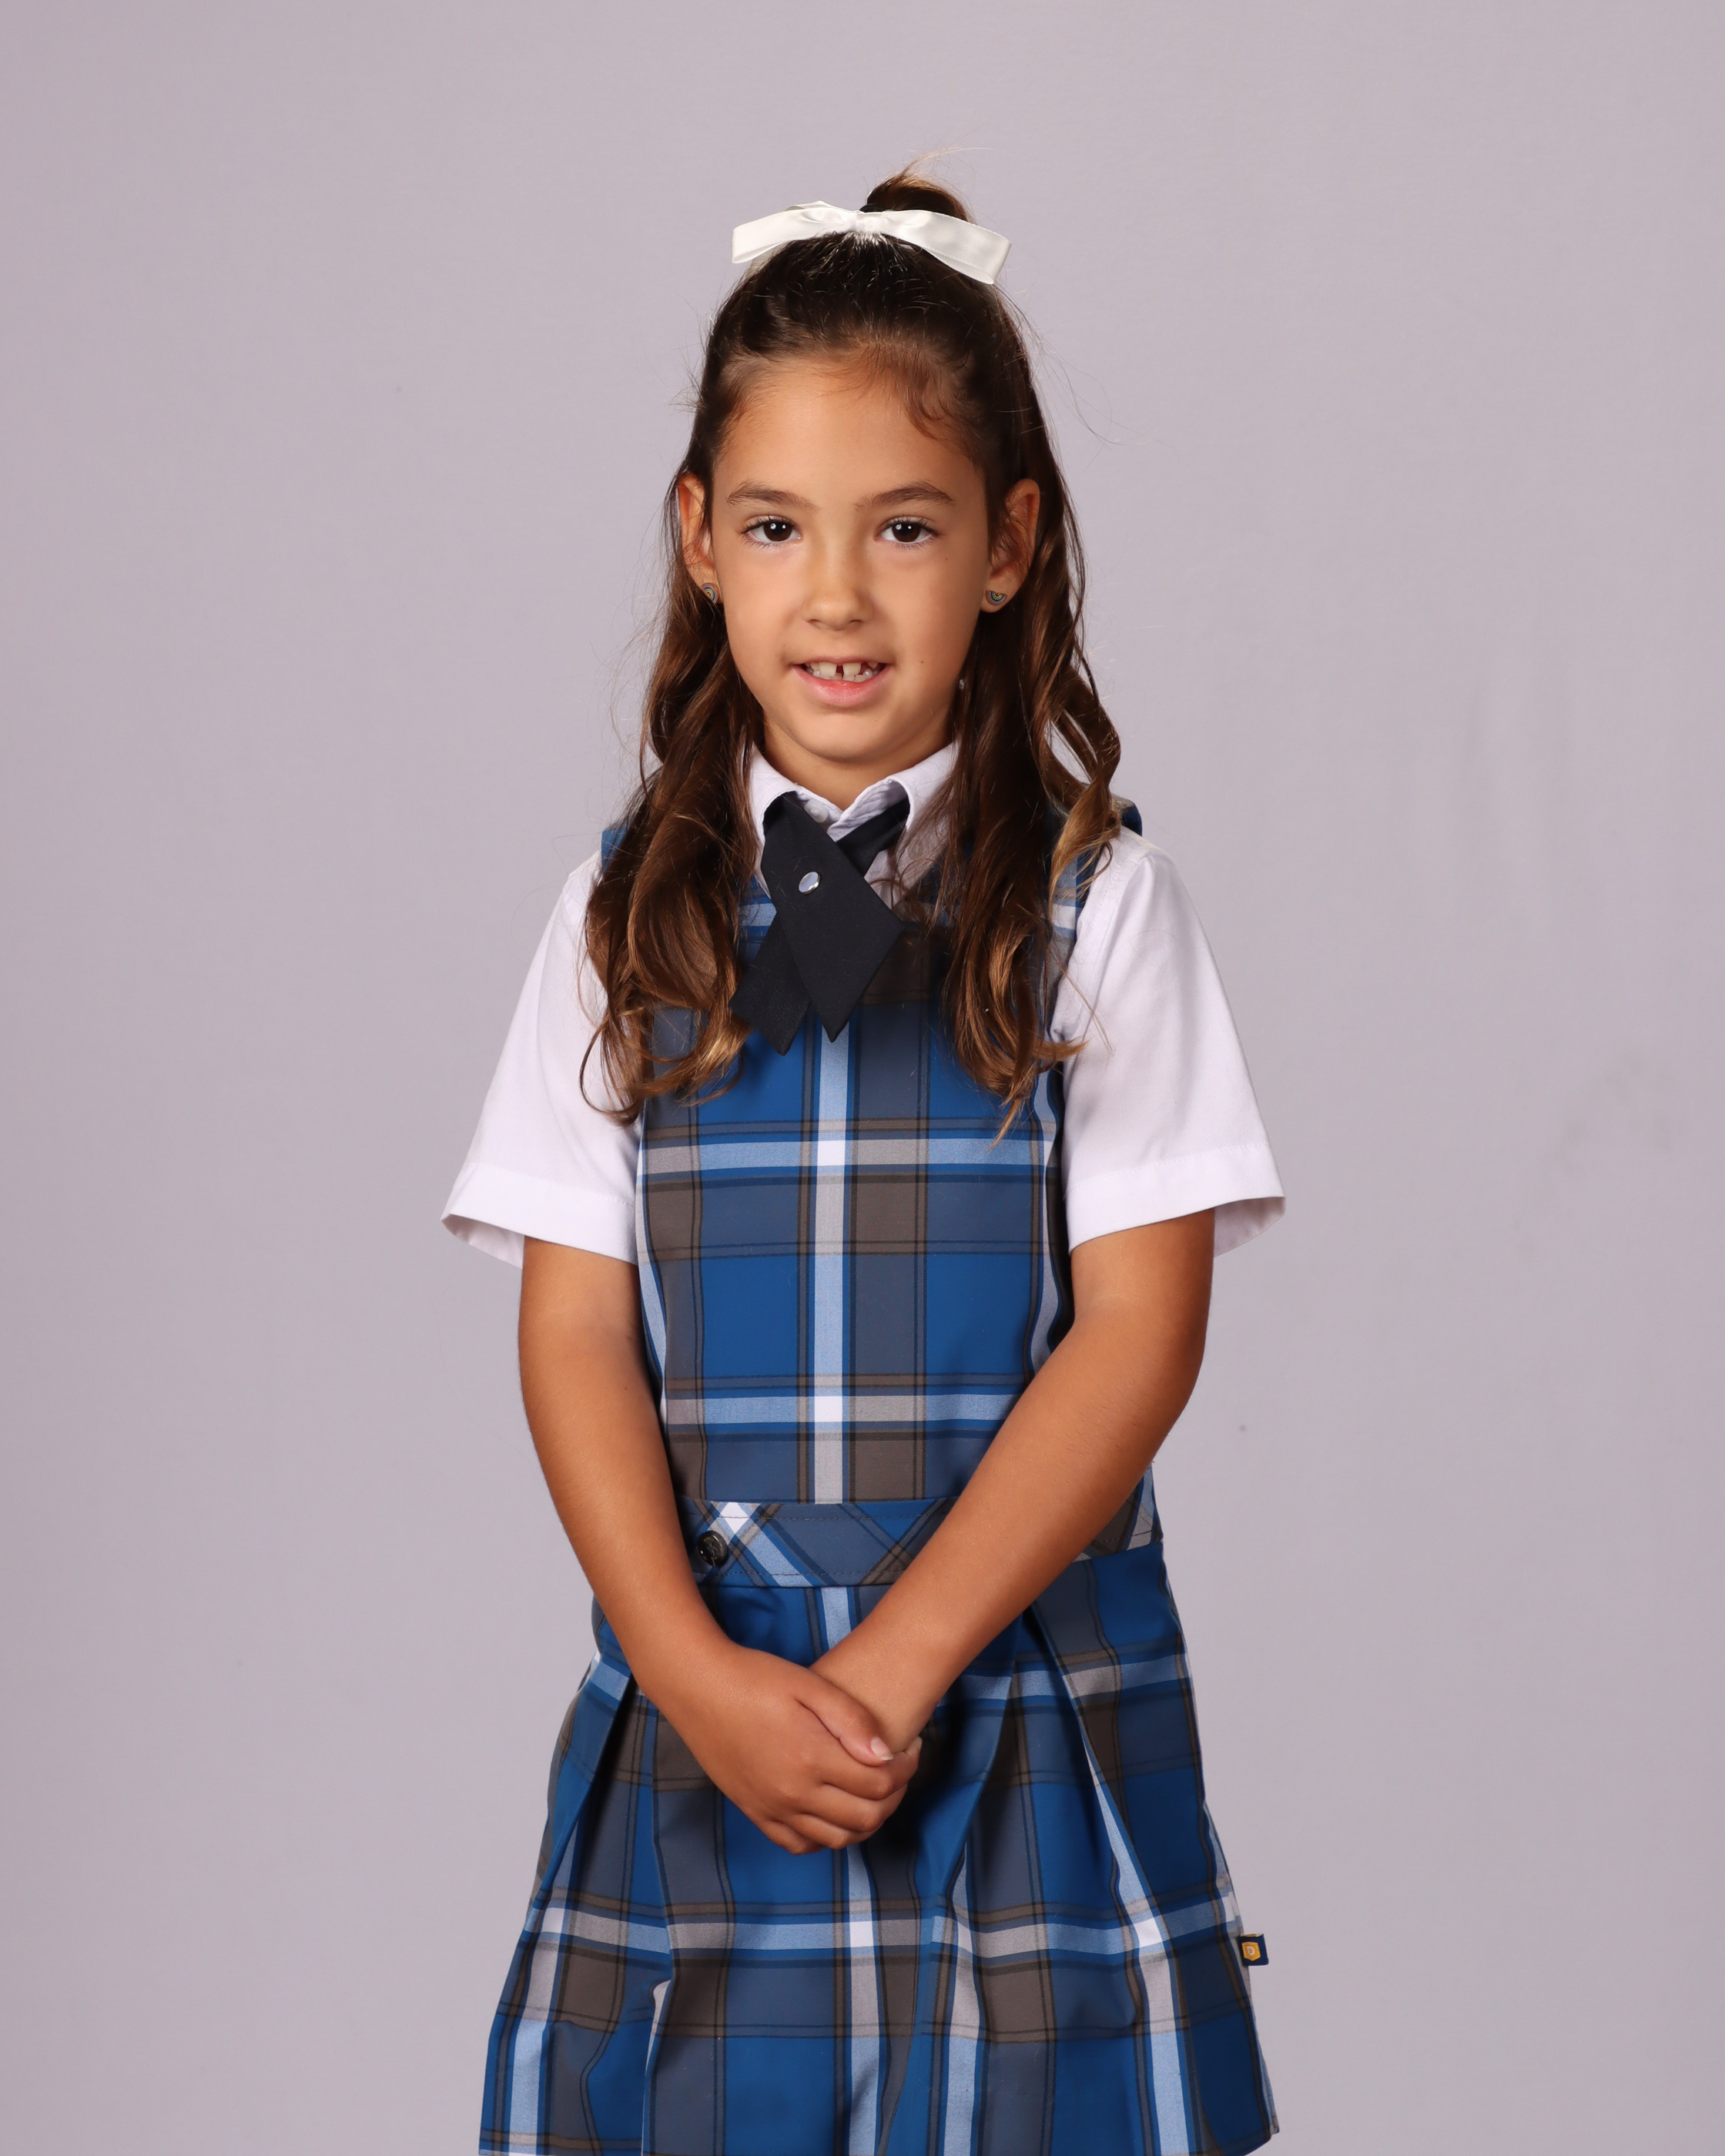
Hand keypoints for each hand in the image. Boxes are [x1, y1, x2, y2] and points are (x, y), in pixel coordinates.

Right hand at [647, 1641, 921, 1854]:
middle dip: (894, 1797)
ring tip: (873, 1792)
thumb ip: (851, 1721)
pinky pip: (798, 1844)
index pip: (879, 1784)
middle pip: (864, 1817)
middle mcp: (793, 1793)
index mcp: (811, 1758)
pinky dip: (825, 1838)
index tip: (911, 1749)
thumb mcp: (809, 1685)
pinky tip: (833, 1812)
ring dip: (865, 1821)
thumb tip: (885, 1755)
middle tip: (899, 1771)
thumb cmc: (755, 1677)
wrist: (698, 1687)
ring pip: (835, 1839)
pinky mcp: (754, 1811)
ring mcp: (772, 1808)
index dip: (906, 1769)